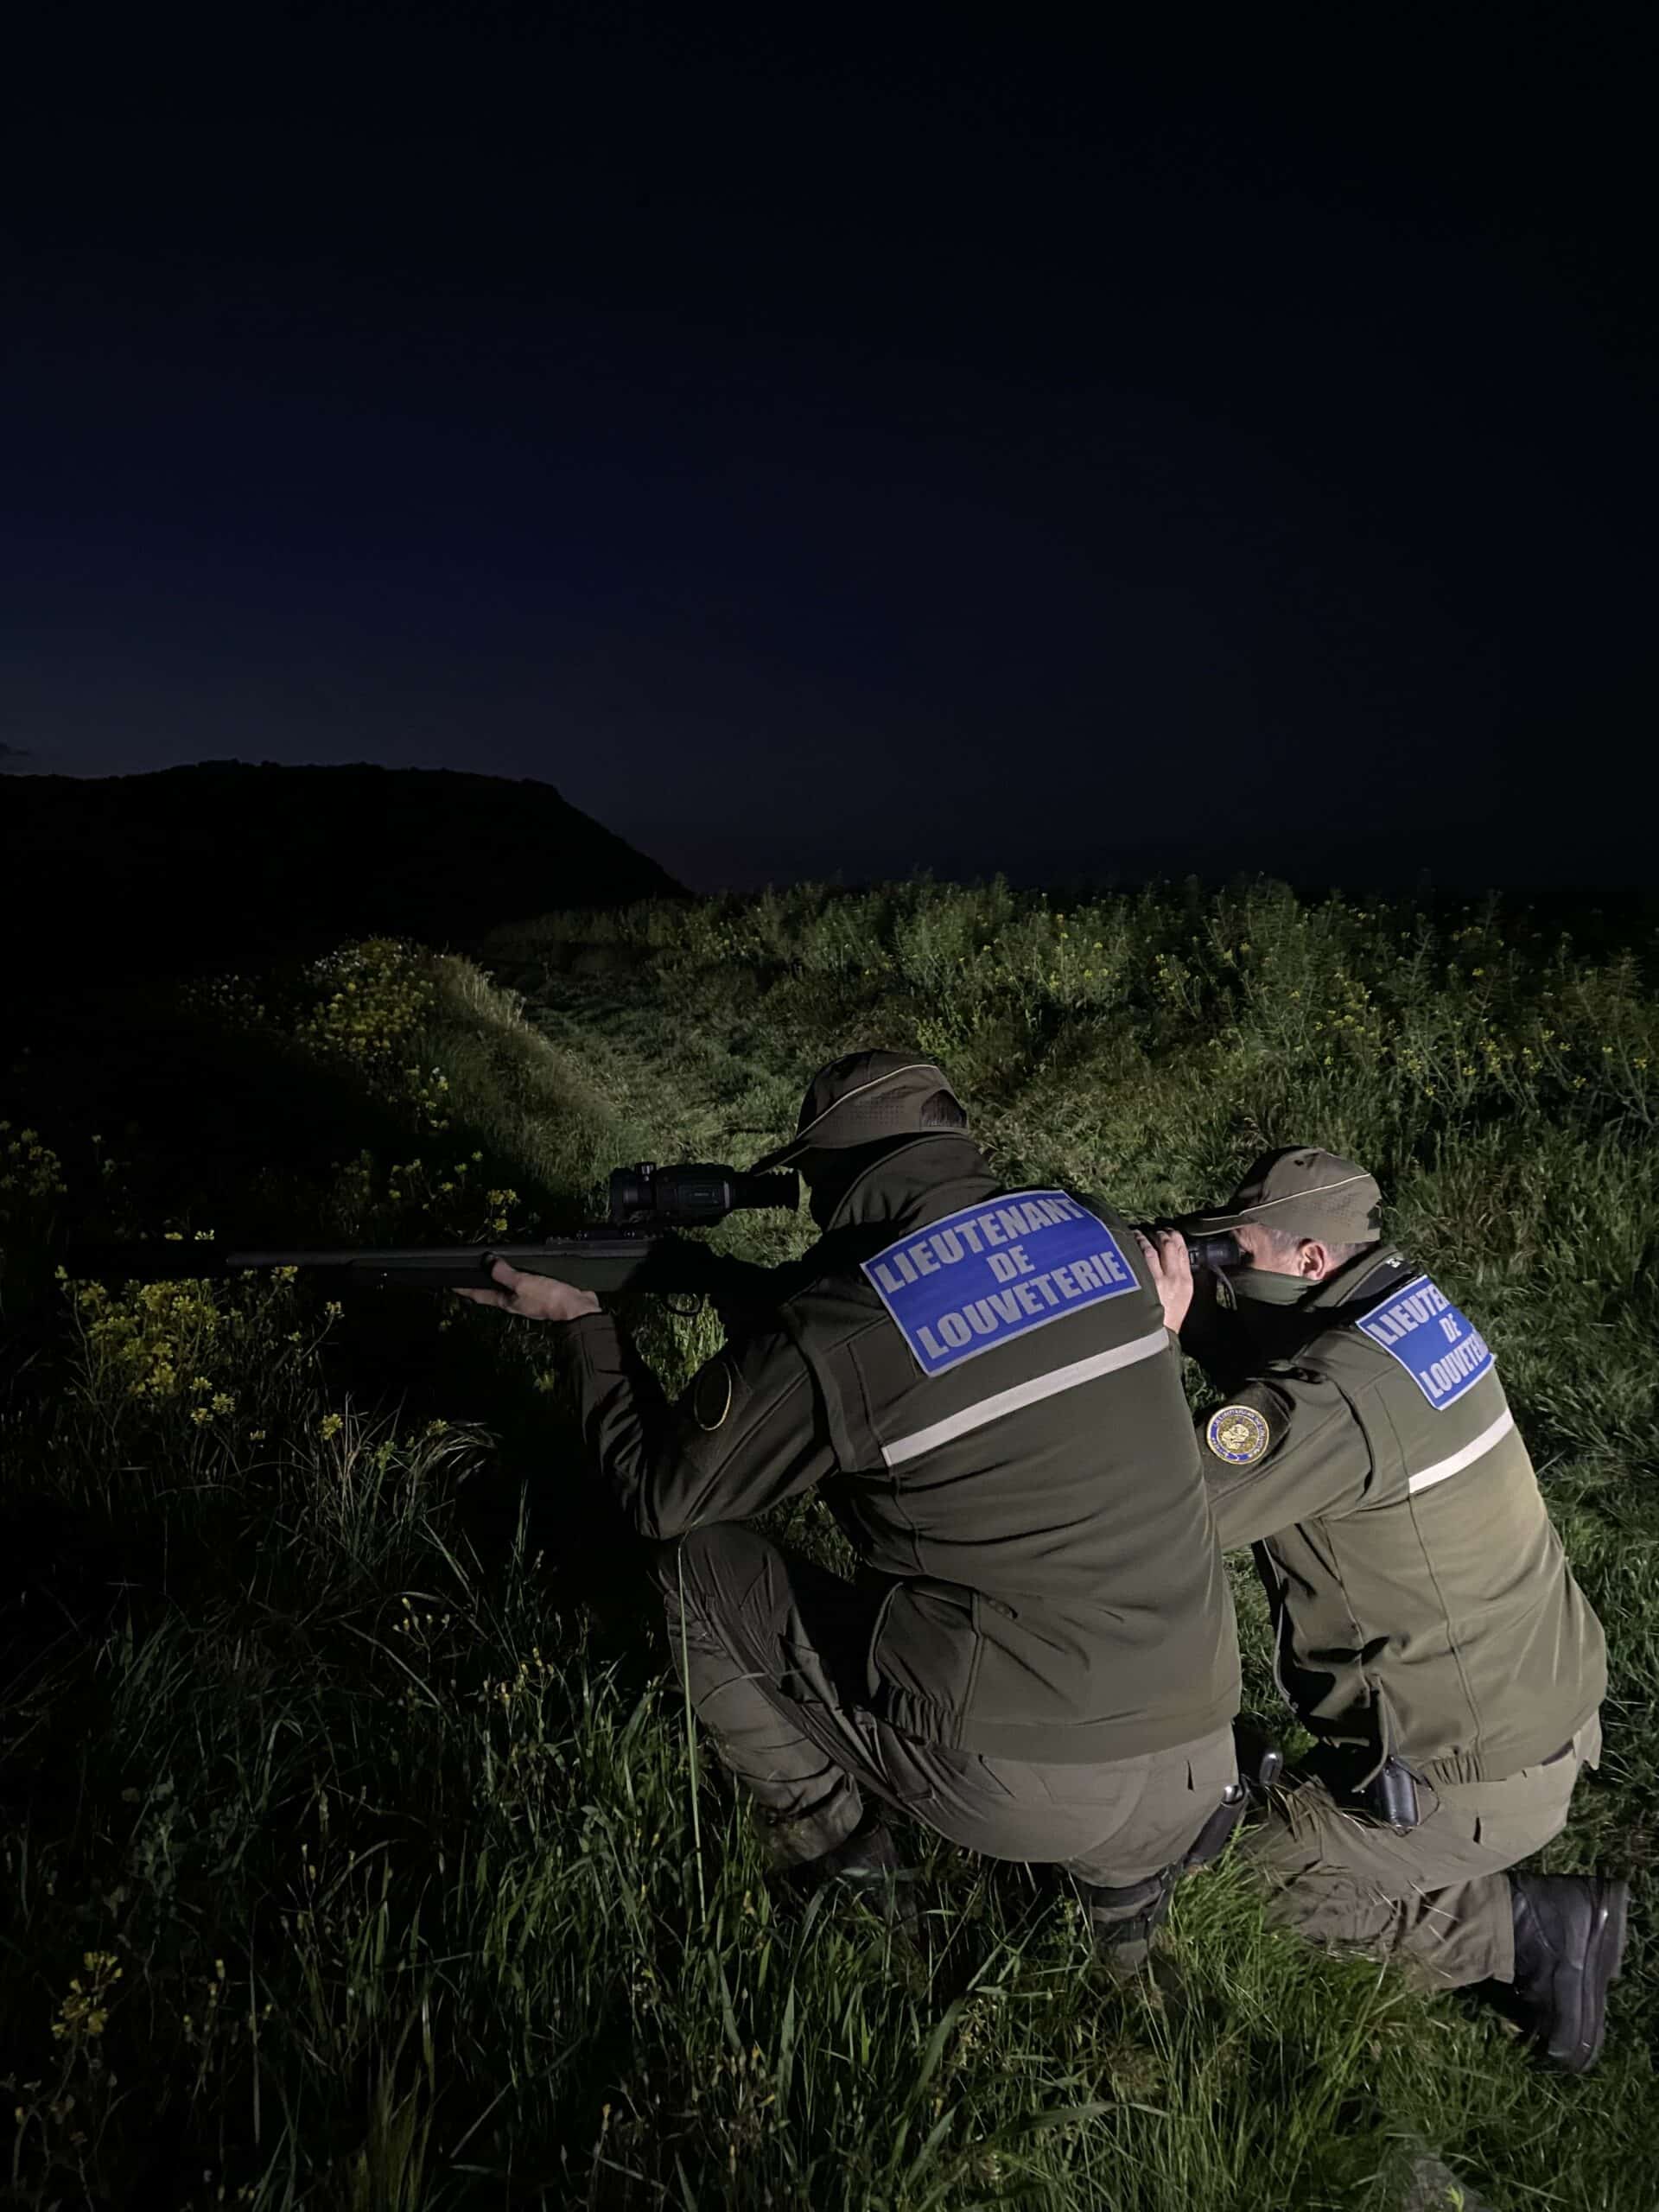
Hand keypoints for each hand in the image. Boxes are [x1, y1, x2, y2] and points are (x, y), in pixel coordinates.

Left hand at [452, 1260, 600, 1322]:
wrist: (578, 1309)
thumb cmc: (550, 1299)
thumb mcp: (522, 1283)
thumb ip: (504, 1273)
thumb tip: (488, 1261)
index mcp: (507, 1301)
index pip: (479, 1295)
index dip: (465, 1289)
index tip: (452, 1285)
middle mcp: (516, 1301)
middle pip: (493, 1292)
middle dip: (482, 1285)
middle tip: (471, 1276)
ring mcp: (530, 1297)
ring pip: (510, 1287)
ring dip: (500, 1279)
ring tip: (492, 1271)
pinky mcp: (544, 1292)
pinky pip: (527, 1282)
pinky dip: (520, 1275)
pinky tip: (523, 1270)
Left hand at [1135, 1228, 1194, 1334]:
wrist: (1156, 1341)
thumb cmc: (1166, 1322)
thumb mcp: (1181, 1301)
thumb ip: (1177, 1280)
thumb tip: (1167, 1259)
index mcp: (1186, 1283)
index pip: (1183, 1250)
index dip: (1175, 1237)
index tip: (1169, 1232)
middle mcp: (1174, 1278)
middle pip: (1169, 1245)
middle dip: (1160, 1234)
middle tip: (1153, 1231)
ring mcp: (1156, 1280)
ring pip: (1152, 1248)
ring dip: (1144, 1238)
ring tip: (1138, 1234)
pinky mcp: (1140, 1283)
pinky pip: (1138, 1257)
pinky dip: (1134, 1246)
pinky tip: (1127, 1243)